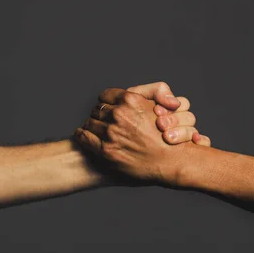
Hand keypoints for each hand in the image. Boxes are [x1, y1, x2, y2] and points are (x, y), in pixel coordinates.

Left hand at [74, 88, 204, 184]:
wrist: (171, 161)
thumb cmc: (167, 134)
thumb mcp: (162, 104)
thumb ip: (147, 91)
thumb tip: (128, 93)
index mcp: (130, 100)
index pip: (106, 96)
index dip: (107, 102)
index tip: (108, 108)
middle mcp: (119, 115)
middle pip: (97, 109)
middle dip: (100, 114)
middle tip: (102, 121)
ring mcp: (111, 133)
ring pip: (90, 122)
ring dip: (92, 125)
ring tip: (95, 130)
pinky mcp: (106, 150)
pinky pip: (84, 137)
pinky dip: (82, 135)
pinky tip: (83, 135)